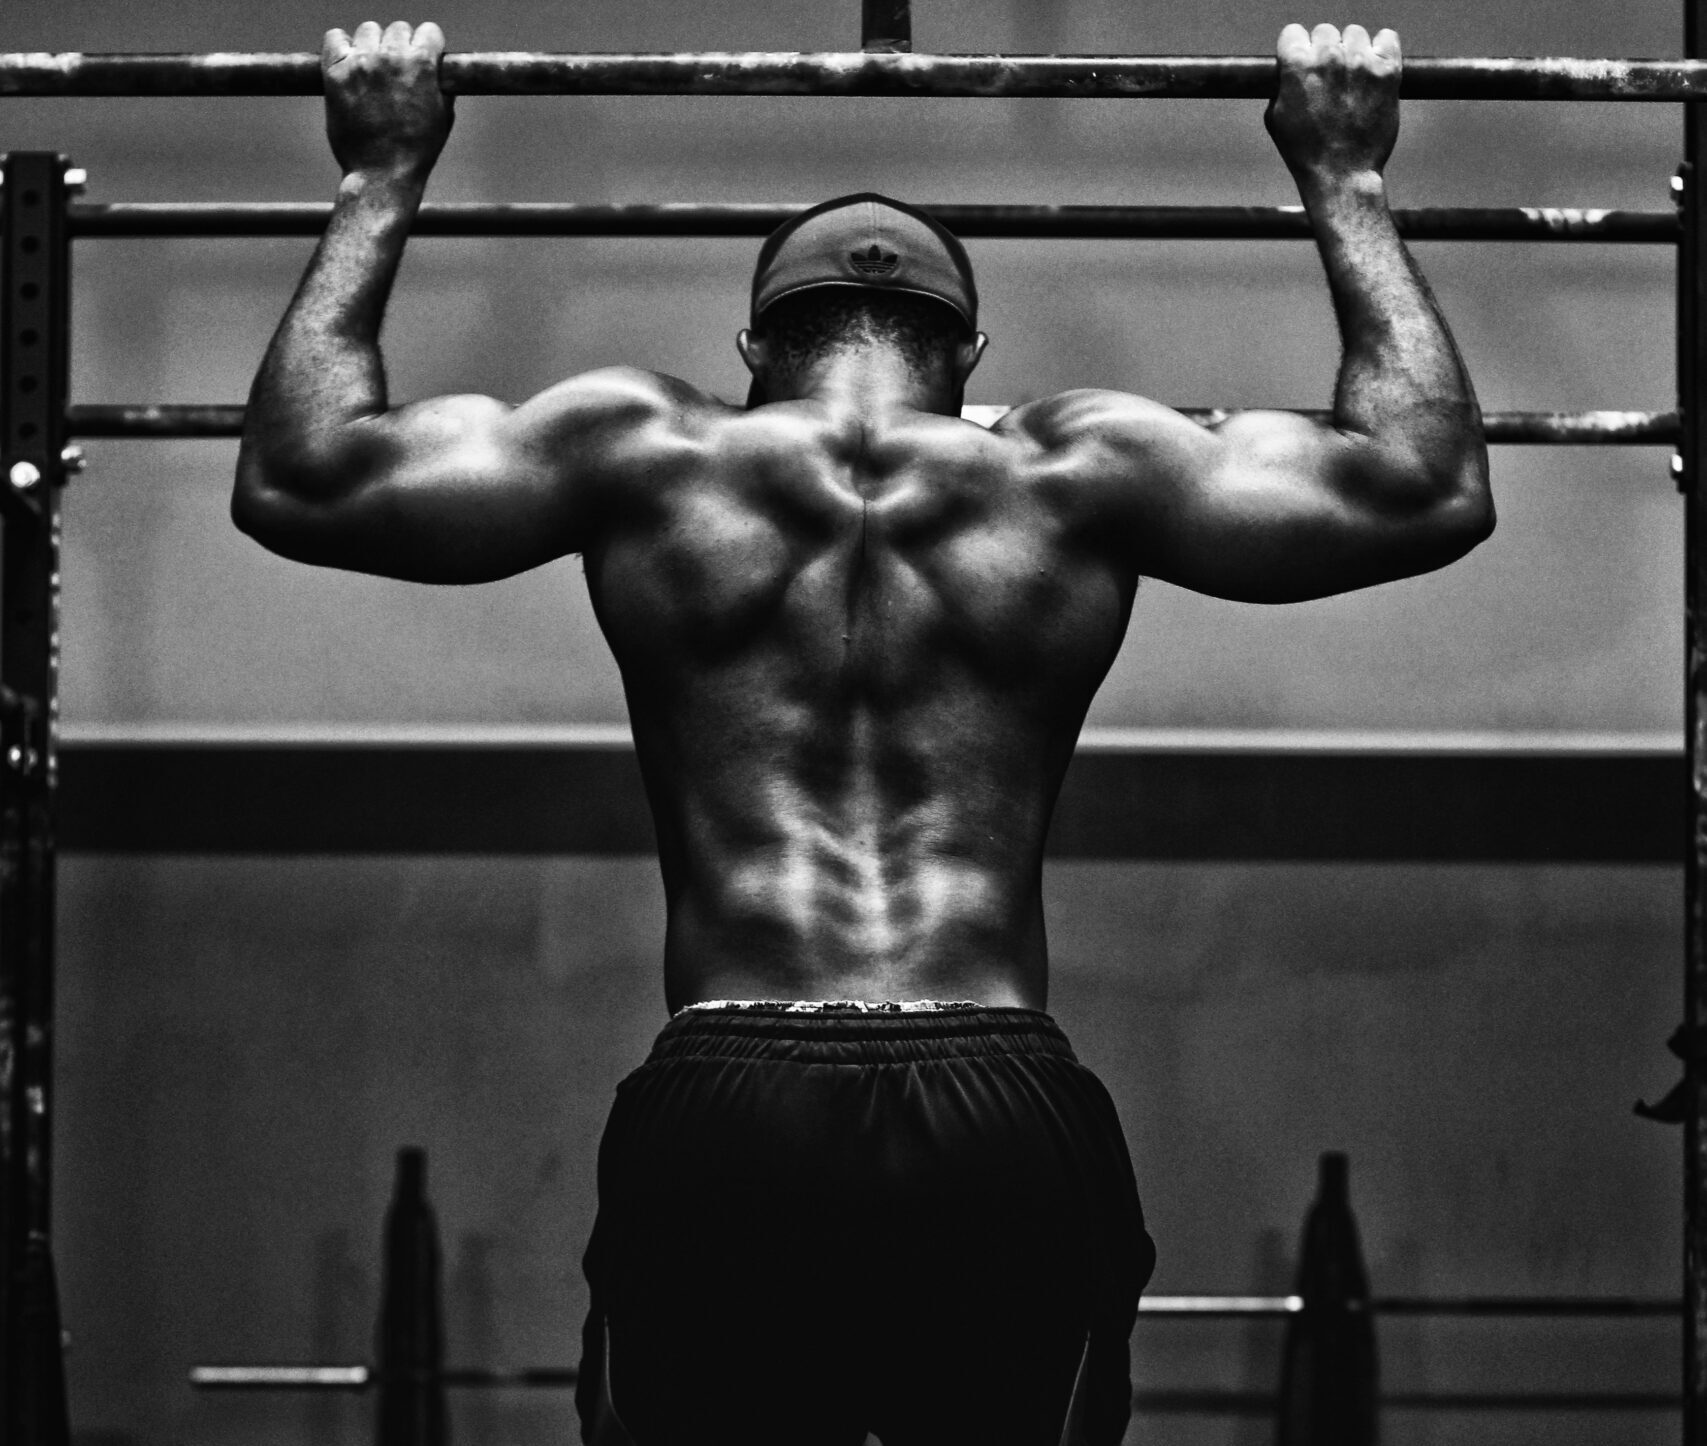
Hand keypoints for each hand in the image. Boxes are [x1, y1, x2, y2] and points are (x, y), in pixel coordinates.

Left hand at [322, 21, 453, 179]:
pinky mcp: (335, 72)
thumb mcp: (443, 116)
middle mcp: (390, 57)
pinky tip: (349, 62)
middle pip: (397, 29)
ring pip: (367, 31)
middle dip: (400, 46)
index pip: (428, 31)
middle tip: (397, 70)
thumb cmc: (416, 151)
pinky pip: (335, 38)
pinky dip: (341, 46)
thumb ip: (442, 84)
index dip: (428, 46)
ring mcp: (361, 63)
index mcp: (422, 64)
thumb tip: (439, 69)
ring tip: (372, 69)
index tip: (423, 57)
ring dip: (372, 45)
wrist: (383, 174)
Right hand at [1264, 24, 1400, 184]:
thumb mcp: (1275, 118)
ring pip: (1355, 34)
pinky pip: (1387, 37)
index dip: (1294, 50)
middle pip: (1324, 32)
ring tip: (1350, 78)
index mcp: (1297, 65)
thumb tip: (1288, 68)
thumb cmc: (1304, 152)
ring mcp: (1361, 62)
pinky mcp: (1388, 70)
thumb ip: (1281, 85)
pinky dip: (1381, 48)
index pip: (1293, 33)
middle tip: (1327, 79)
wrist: (1341, 175)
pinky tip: (1373, 67)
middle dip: (1323, 51)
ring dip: (1351, 50)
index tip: (1300, 65)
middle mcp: (1329, 57)